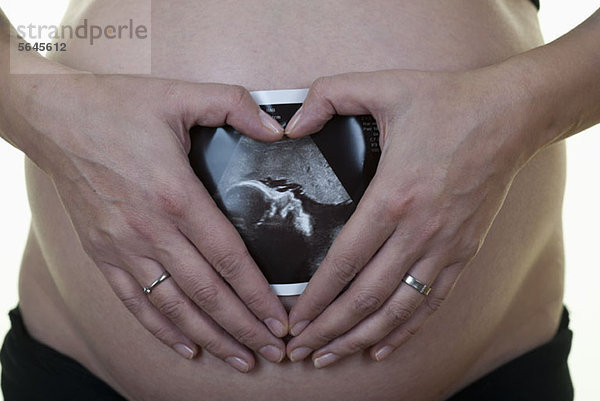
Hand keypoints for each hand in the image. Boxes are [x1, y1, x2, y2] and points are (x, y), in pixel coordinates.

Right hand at [22, 74, 288, 371]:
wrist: (53, 117)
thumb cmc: (118, 106)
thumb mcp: (181, 94)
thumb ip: (234, 105)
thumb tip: (278, 130)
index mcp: (175, 195)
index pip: (228, 258)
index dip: (257, 294)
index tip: (280, 320)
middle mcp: (149, 230)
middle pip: (206, 292)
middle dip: (243, 327)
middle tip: (272, 351)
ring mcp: (122, 246)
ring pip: (173, 306)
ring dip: (210, 336)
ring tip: (239, 358)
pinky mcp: (101, 253)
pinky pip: (134, 301)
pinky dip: (161, 328)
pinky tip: (186, 345)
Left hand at [283, 68, 536, 366]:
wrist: (507, 116)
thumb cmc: (445, 102)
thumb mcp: (382, 85)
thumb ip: (328, 95)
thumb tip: (290, 127)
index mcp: (393, 196)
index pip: (344, 263)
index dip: (315, 298)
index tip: (293, 319)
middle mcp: (419, 231)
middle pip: (366, 296)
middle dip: (329, 329)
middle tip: (300, 350)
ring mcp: (445, 247)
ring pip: (398, 309)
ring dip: (361, 338)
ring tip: (332, 356)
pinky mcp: (464, 252)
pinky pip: (432, 302)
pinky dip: (406, 330)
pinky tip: (382, 347)